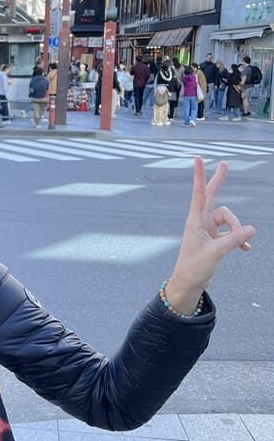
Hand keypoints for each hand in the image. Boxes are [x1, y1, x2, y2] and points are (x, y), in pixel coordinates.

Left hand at [166, 157, 255, 313]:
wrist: (188, 283)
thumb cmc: (196, 267)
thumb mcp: (217, 253)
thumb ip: (235, 239)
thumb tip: (252, 229)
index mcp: (195, 221)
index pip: (199, 193)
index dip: (200, 175)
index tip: (198, 158)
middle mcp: (200, 221)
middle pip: (211, 196)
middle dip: (219, 181)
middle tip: (224, 164)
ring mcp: (206, 229)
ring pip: (228, 219)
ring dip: (237, 229)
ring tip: (242, 245)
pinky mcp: (212, 238)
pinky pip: (231, 231)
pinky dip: (239, 238)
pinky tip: (246, 249)